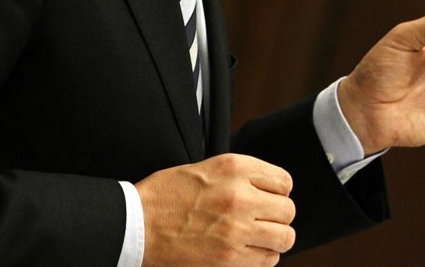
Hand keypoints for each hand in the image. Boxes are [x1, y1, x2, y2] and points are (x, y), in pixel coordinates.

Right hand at [136, 153, 294, 266]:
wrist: (137, 225)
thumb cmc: (165, 196)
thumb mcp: (205, 168)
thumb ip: (240, 176)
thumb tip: (267, 189)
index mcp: (235, 168)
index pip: (283, 182)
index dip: (278, 192)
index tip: (269, 199)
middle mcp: (240, 197)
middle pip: (288, 210)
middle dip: (278, 217)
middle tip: (264, 220)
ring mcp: (236, 229)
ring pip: (284, 237)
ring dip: (276, 238)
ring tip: (261, 238)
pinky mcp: (229, 258)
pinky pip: (268, 260)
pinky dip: (263, 257)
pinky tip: (248, 251)